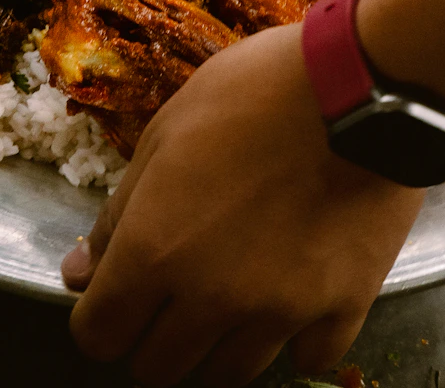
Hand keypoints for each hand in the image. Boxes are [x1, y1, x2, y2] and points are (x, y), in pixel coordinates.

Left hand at [63, 22, 423, 386]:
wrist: (364, 85)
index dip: (101, 319)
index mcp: (155, 251)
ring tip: (235, 297)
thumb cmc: (255, 92)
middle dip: (155, 337)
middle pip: (160, 369)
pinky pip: (308, 359)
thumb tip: (80, 274)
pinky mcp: (344, 308)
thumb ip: (118, 214)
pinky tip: (295, 298)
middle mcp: (211, 298)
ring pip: (230, 374)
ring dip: (220, 344)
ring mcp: (281, 311)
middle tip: (175, 294)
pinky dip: (296, 340)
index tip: (118, 296)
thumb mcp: (166, 133)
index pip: (99, 338)